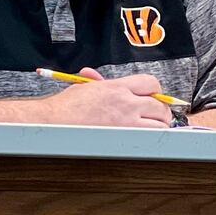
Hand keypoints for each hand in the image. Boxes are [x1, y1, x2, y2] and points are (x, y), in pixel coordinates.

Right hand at [41, 66, 172, 127]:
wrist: (52, 123)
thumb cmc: (64, 108)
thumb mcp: (82, 87)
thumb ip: (96, 81)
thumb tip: (93, 74)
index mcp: (116, 87)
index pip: (151, 83)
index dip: (156, 91)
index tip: (154, 98)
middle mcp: (125, 102)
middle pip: (160, 104)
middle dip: (163, 110)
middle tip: (159, 116)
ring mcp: (126, 122)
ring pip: (159, 123)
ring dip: (160, 126)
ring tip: (155, 129)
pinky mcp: (123, 139)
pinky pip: (149, 139)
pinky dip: (152, 139)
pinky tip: (147, 140)